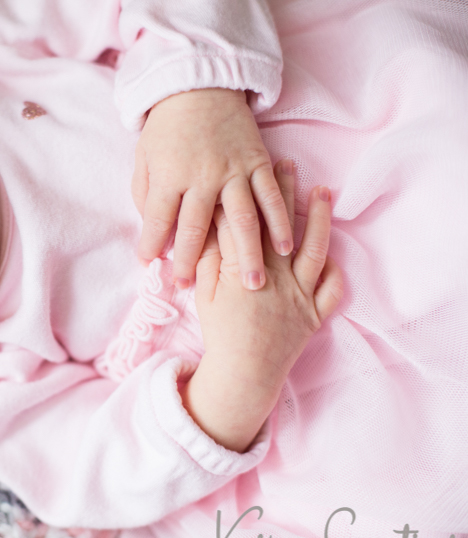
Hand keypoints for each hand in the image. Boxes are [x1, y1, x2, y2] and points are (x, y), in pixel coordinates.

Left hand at [132, 88, 293, 290]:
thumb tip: (151, 230)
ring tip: (251, 285)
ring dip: (246, 254)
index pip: (158, 219)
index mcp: (169, 175)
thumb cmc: (166, 127)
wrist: (199, 85)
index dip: (151, 244)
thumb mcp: (144, 157)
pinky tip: (284, 249)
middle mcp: (202, 176)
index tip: (149, 266)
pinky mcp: (257, 163)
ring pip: (241, 219)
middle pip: (196, 227)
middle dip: (190, 260)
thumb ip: (145, 195)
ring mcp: (233, 171)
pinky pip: (271, 196)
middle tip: (190, 287)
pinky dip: (279, 223)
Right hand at [178, 160, 343, 452]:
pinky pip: (331, 290)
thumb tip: (205, 228)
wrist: (244, 374)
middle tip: (286, 163)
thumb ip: (207, 260)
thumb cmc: (220, 334)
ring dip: (319, 218)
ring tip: (322, 191)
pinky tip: (335, 254)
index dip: (245, 194)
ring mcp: (300, 294)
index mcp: (247, 269)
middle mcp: (278, 276)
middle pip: (281, 226)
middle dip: (283, 192)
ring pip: (314, 249)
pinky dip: (335, 272)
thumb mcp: (205, 294)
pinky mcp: (314, 314)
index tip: (246, 168)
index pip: (246, 223)